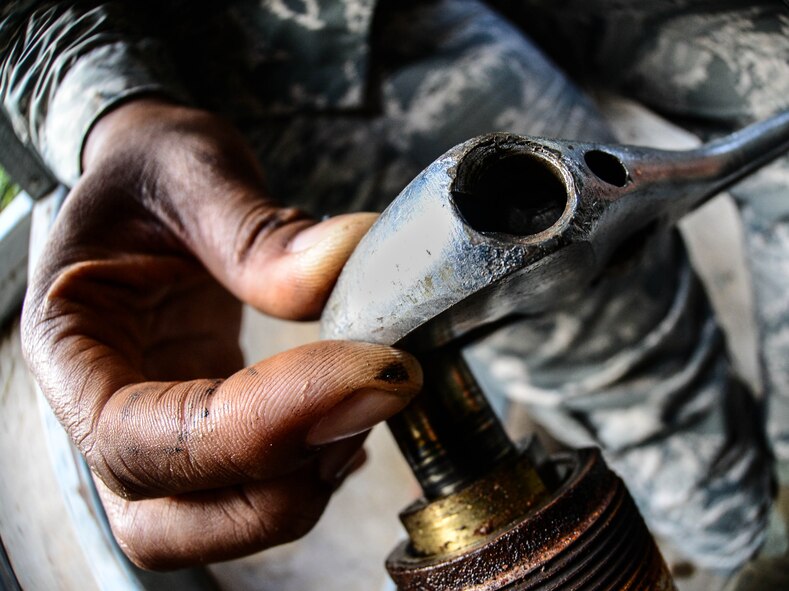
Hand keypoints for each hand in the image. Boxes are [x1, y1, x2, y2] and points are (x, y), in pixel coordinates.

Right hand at [21, 99, 421, 568]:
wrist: (153, 183)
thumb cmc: (151, 170)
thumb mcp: (190, 169)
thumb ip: (258, 229)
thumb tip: (345, 266)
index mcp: (70, 344)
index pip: (137, 436)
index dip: (255, 427)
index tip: (364, 373)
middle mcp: (102, 410)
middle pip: (163, 519)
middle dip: (277, 482)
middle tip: (372, 396)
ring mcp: (155, 431)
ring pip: (209, 525)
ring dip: (298, 488)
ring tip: (366, 402)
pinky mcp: (209, 431)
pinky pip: (249, 494)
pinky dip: (308, 474)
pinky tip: (352, 416)